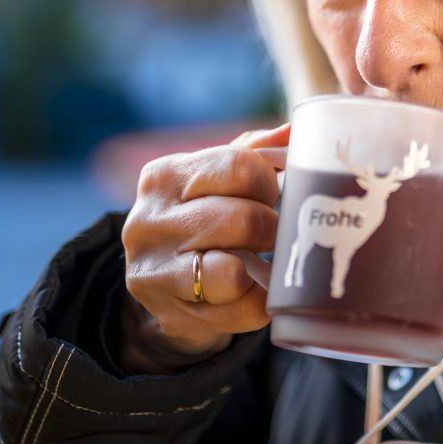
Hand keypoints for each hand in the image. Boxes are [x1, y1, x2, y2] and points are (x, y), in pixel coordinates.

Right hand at [118, 124, 288, 373]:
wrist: (166, 289)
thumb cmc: (202, 223)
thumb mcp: (214, 183)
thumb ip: (252, 154)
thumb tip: (293, 131)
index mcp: (165, 175)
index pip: (238, 165)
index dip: (269, 182)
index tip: (272, 194)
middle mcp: (149, 219)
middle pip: (242, 218)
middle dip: (270, 228)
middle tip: (272, 233)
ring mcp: (154, 269)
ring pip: (233, 269)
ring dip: (261, 266)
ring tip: (262, 260)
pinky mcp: (169, 312)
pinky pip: (236, 306)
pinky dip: (257, 299)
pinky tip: (253, 289)